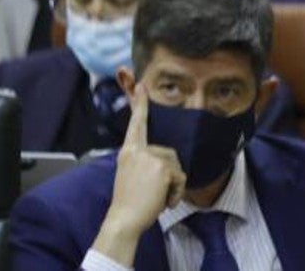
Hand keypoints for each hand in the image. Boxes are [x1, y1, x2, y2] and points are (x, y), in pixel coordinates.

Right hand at [91, 85, 186, 264]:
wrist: (124, 220)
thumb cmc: (129, 202)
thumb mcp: (132, 174)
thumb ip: (144, 162)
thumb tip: (162, 163)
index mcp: (128, 151)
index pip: (136, 123)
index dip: (140, 104)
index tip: (141, 85)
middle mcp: (138, 151)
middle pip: (169, 154)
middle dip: (170, 175)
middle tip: (154, 193)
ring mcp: (150, 158)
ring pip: (176, 166)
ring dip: (173, 186)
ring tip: (157, 198)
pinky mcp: (161, 167)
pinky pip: (180, 177)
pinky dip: (176, 192)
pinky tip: (163, 201)